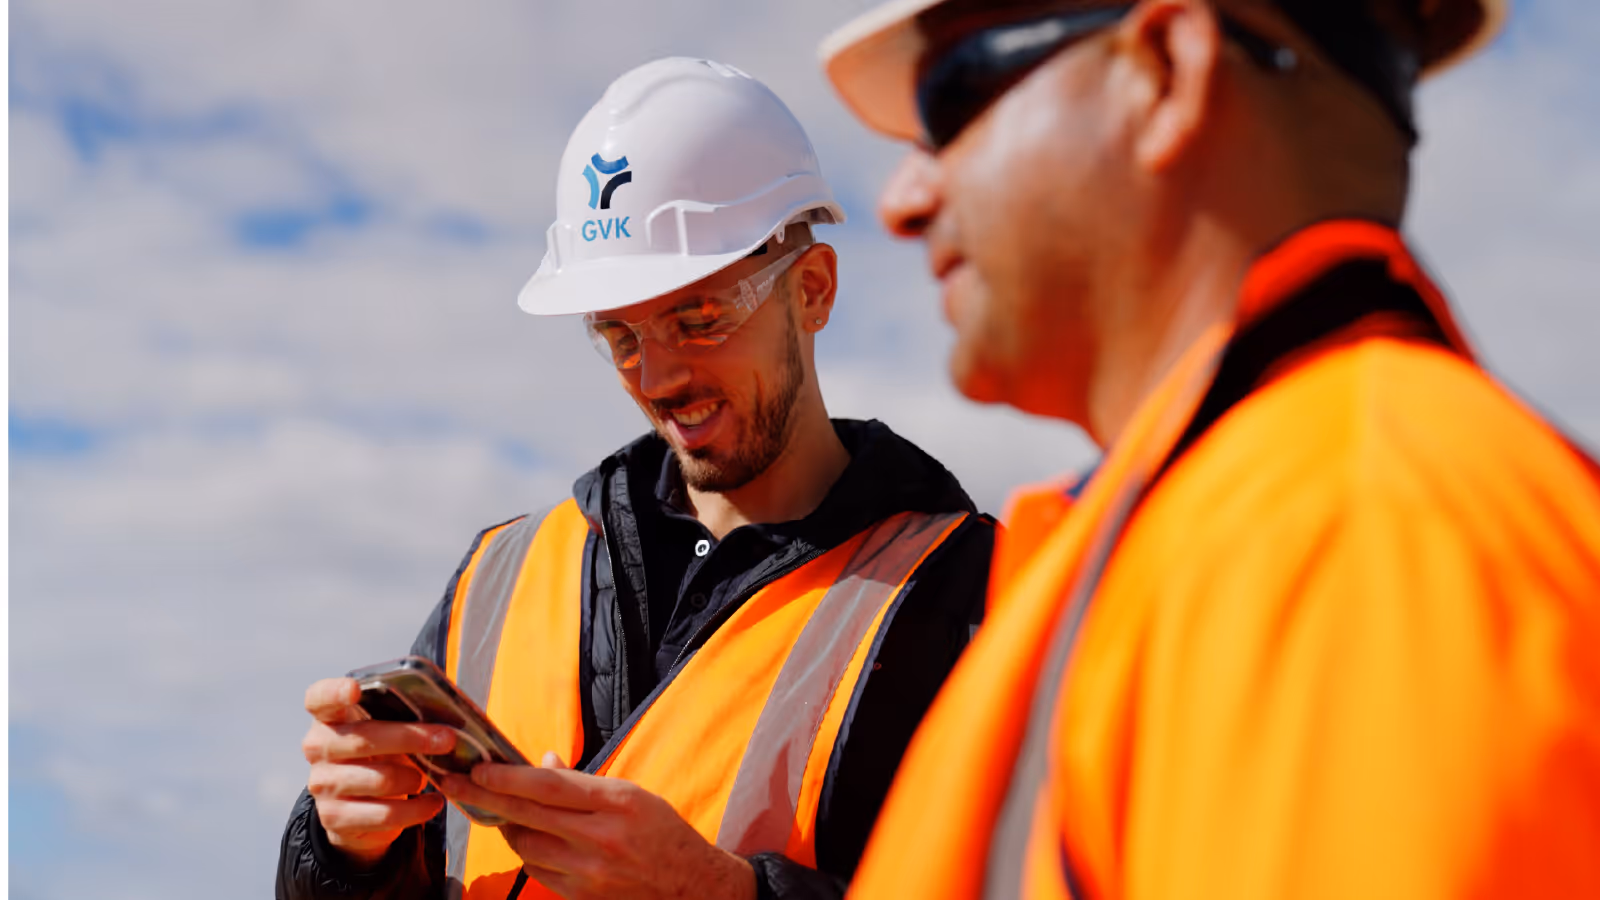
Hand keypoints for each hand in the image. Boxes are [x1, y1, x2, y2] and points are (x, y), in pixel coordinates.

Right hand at [301, 677, 456, 867]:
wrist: (355, 806)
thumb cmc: (377, 754)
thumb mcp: (383, 730)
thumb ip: (401, 717)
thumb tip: (446, 725)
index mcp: (328, 717)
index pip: (319, 698)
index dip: (335, 692)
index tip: (354, 688)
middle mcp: (318, 749)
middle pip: (364, 740)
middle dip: (412, 738)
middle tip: (447, 740)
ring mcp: (323, 785)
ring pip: (380, 780)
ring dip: (414, 779)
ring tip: (428, 778)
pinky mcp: (335, 818)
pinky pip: (385, 814)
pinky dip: (416, 810)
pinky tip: (431, 803)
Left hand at [442, 753, 754, 899]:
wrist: (689, 886)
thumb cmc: (662, 833)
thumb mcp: (632, 794)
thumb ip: (582, 781)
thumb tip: (541, 760)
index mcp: (617, 802)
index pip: (549, 786)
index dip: (508, 776)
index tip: (479, 768)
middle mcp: (601, 838)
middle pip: (528, 815)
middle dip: (485, 797)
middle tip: (456, 783)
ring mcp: (589, 872)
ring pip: (526, 845)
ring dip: (506, 826)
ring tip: (495, 809)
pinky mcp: (580, 896)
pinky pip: (537, 870)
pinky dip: (526, 852)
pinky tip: (525, 838)